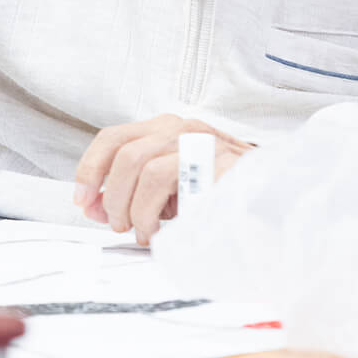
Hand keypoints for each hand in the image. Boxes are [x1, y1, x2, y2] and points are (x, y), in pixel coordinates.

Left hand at [71, 114, 250, 244]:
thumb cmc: (222, 192)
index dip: (89, 167)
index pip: (113, 137)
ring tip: (140, 230)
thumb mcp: (171, 188)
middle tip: (116, 223)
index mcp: (166, 128)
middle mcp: (182, 128)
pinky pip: (168, 180)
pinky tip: (159, 230)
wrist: (276, 196)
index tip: (81, 198)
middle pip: (124, 153)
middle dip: (110, 194)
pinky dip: (153, 210)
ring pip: (142, 166)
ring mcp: (202, 141)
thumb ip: (132, 190)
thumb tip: (93, 205)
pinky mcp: (218, 162)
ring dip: (132, 206)